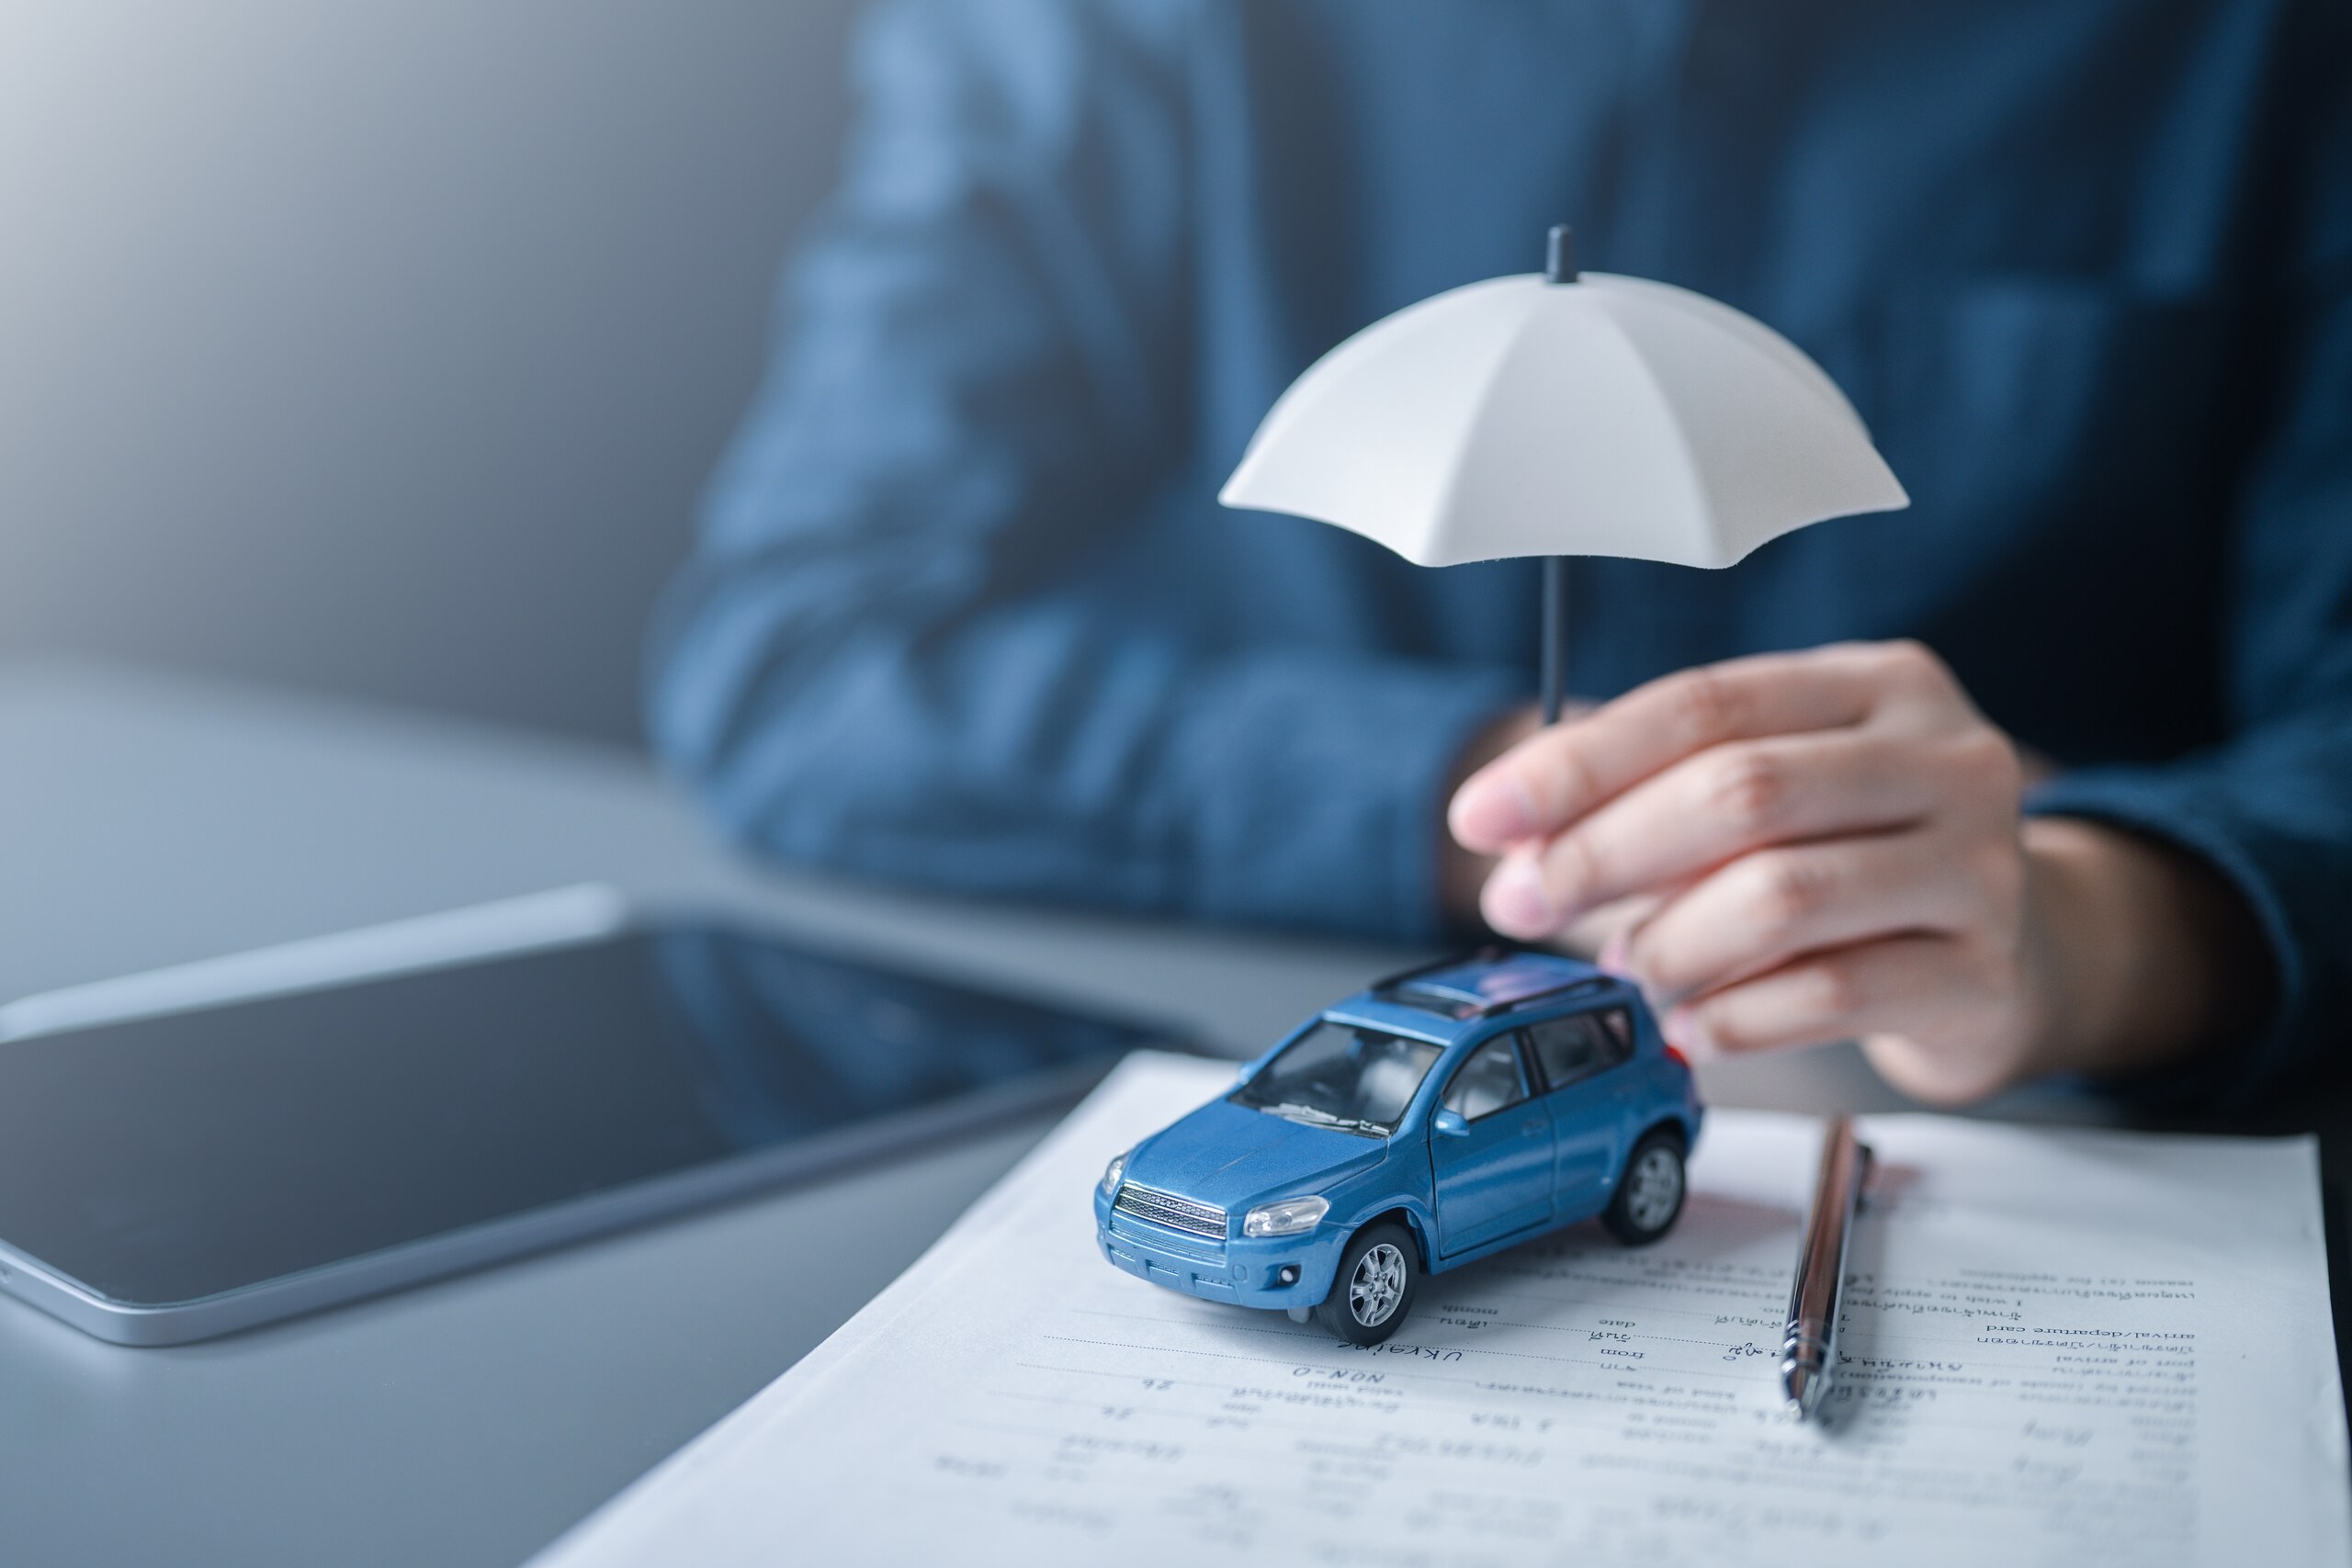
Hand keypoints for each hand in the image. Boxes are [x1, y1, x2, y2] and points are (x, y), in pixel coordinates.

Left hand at [1446, 642, 2261, 1103]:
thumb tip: (1517, 846)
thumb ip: (1658, 799)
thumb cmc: (1859, 858)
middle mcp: (1946, 756)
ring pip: (1783, 894)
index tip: (1480, 815)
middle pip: (1741, 790)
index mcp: (1878, 684)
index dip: (1579, 762)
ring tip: (1627, 970)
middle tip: (1520, 902)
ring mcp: (1980, 864)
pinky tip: (1692, 1028)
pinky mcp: (1984, 972)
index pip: (1705, 704)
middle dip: (1603, 852)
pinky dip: (1739, 1016)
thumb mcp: (1775, 797)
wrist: (2017, 953)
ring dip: (1669, 942)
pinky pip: (1834, 993)